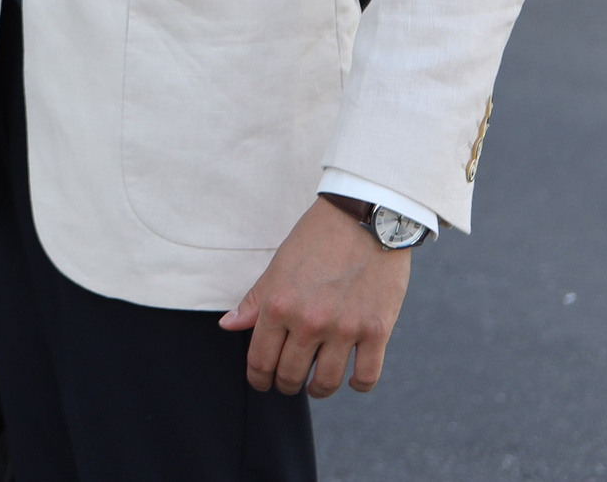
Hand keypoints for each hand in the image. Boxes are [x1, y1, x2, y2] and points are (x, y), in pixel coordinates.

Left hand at [219, 198, 411, 397]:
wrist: (365, 217)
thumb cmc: (317, 238)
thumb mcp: (278, 266)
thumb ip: (255, 300)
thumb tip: (228, 326)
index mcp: (278, 305)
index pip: (260, 359)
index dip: (258, 378)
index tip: (261, 382)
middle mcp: (309, 322)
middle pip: (290, 375)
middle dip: (285, 384)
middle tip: (288, 383)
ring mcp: (345, 328)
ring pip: (326, 381)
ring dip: (318, 389)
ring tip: (316, 385)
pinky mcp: (377, 330)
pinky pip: (366, 376)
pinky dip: (357, 385)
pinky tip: (351, 381)